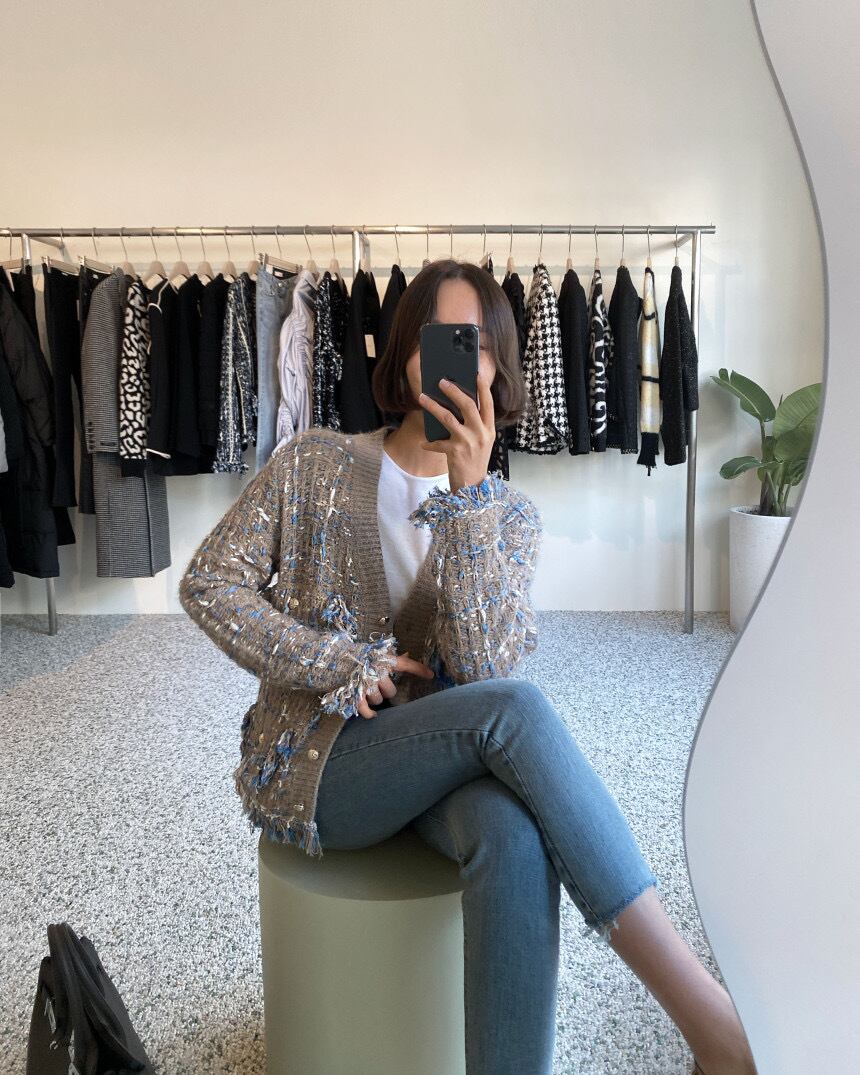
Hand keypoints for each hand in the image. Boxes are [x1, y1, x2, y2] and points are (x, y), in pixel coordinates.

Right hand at [356, 650, 434, 718]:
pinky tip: (373, 714)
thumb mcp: (372, 653)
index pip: (405, 664)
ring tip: (365, 690)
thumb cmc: (354, 656)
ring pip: (379, 700)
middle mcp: (376, 671)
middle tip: (377, 685)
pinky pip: (366, 710)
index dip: (419, 669)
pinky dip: (369, 713)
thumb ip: (389, 658)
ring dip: (374, 698)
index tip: (431, 675)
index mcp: (382, 659)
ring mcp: (365, 684)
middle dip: (385, 691)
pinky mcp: (354, 694)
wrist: (329, 657)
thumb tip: (408, 654)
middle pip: (391, 691)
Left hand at [416, 366, 495, 492]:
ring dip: (433, 406)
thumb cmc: (475, 462)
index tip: (476, 373)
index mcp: (489, 429)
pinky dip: (429, 443)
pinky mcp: (455, 452)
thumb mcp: (481, 442)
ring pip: (448, 417)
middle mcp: (481, 434)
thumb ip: (474, 426)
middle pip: (468, 405)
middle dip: (454, 391)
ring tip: (422, 398)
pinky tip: (424, 444)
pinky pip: (438, 442)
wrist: (474, 489)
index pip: (488, 404)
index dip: (482, 388)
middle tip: (442, 381)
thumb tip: (455, 406)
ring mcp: (468, 442)